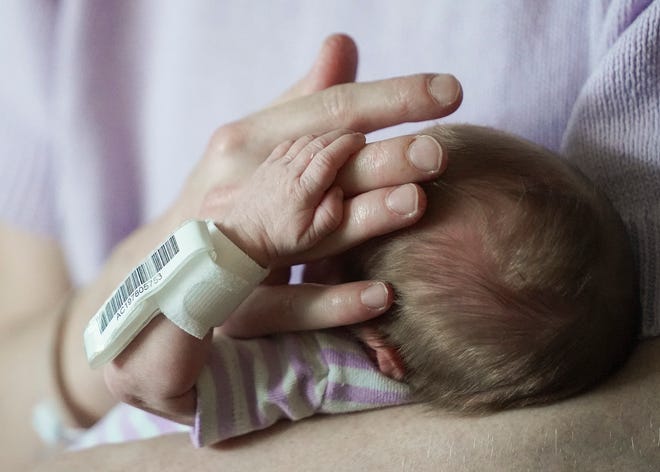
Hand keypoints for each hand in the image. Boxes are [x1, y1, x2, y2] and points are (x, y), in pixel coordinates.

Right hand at [105, 34, 460, 422]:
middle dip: (381, 156)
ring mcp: (229, 243)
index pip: (327, 110)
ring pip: (304, 231)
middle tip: (439, 150)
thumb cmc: (229, 191)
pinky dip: (332, 300)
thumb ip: (306, 102)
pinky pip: (285, 304)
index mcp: (247, 138)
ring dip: (362, 218)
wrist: (164, 262)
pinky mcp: (231, 302)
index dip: (389, 99)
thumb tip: (344, 42)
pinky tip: (382, 296)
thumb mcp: (257, 142)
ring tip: (416, 203)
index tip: (450, 90)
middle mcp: (236, 184)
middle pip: (318, 167)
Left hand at [219, 129, 365, 266]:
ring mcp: (275, 166)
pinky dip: (306, 139)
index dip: (346, 144)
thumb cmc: (280, 239)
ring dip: (324, 136)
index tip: (360, 140)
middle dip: (340, 135)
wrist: (243, 237)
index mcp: (302, 190)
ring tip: (340, 140)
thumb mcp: (311, 237)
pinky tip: (315, 145)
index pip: (328, 157)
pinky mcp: (267, 164)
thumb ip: (331, 214)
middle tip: (356, 137)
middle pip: (318, 143)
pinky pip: (289, 143)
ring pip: (304, 140)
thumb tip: (339, 190)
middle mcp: (288, 172)